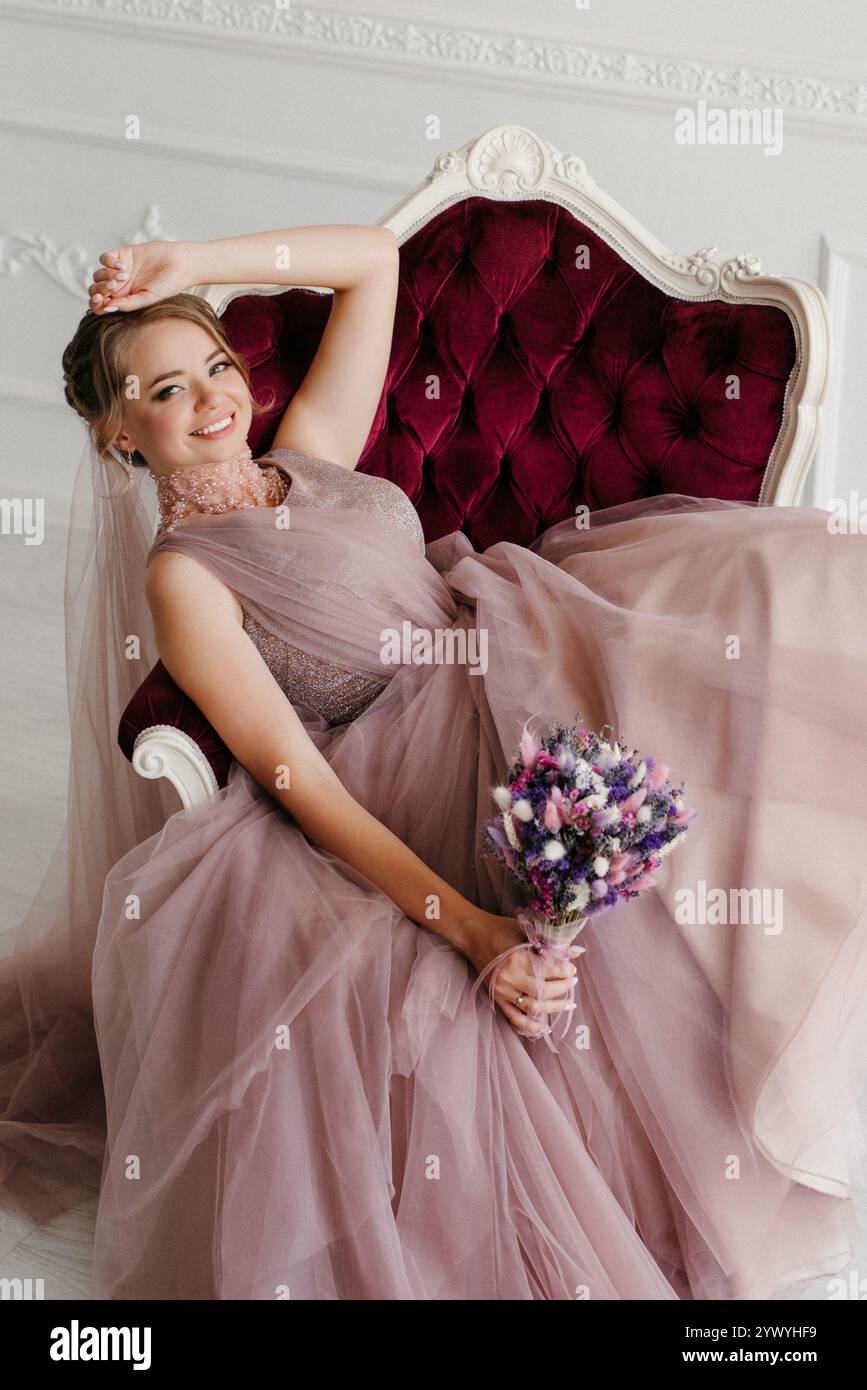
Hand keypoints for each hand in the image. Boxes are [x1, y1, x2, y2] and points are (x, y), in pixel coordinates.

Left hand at [87, 240, 190, 314]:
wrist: (180, 264)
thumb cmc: (169, 285)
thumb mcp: (149, 298)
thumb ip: (129, 304)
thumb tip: (107, 307)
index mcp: (124, 300)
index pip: (101, 305)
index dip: (96, 304)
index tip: (102, 302)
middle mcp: (119, 286)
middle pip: (96, 290)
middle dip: (100, 289)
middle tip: (114, 287)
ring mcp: (119, 271)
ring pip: (98, 275)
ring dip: (107, 276)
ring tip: (125, 276)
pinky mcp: (122, 255)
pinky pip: (104, 258)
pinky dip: (109, 262)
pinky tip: (123, 266)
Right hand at [461, 910, 579, 1039]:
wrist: (472, 934)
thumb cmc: (500, 929)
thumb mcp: (525, 930)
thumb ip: (551, 942)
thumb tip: (577, 951)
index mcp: (518, 958)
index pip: (549, 970)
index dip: (565, 971)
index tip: (572, 969)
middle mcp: (510, 977)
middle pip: (543, 991)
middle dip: (563, 989)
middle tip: (573, 983)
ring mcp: (502, 990)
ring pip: (532, 1007)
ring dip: (553, 1008)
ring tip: (568, 1005)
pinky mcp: (497, 997)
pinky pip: (514, 1018)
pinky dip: (530, 1026)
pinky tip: (544, 1027)